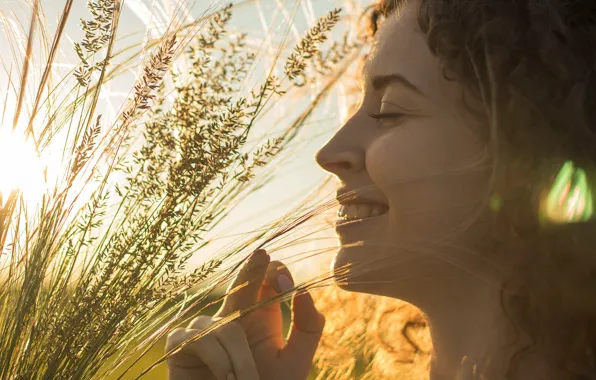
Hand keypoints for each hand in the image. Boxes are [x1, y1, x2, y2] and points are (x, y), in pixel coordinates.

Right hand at [166, 249, 325, 379]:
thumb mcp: (295, 360)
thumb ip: (307, 327)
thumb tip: (303, 290)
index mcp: (260, 315)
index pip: (268, 280)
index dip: (276, 275)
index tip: (289, 287)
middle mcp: (232, 316)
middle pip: (242, 283)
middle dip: (252, 269)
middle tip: (262, 254)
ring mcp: (205, 328)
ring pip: (228, 328)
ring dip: (242, 363)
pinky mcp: (181, 343)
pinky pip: (202, 341)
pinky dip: (220, 364)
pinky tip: (224, 379)